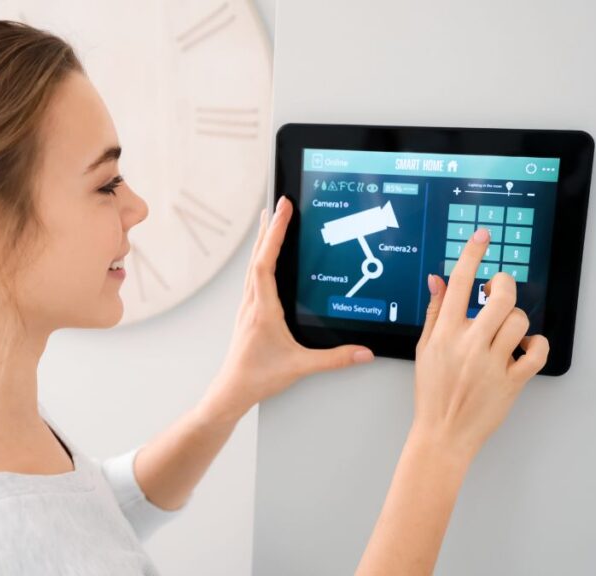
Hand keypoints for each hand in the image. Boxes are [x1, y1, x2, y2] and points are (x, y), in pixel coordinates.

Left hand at [201, 196, 373, 422]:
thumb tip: (363, 352)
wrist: (232, 390)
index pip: (266, 262)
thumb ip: (334, 359)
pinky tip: (265, 259)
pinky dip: (260, 259)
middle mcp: (252, 303)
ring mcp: (247, 307)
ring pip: (253, 266)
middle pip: (257, 256)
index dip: (274, 234)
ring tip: (270, 221)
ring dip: (262, 241)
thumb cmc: (258, 377)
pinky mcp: (248, 313)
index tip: (282, 210)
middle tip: (278, 204)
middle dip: (269, 228)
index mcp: (262, 309)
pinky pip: (253, 277)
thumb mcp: (300, 367)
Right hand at [412, 227, 549, 459]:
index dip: (472, 255)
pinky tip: (524, 347)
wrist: (443, 432)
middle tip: (499, 289)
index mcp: (443, 334)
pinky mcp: (511, 381)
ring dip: (516, 320)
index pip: (458, 284)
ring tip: (506, 330)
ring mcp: (491, 363)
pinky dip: (536, 345)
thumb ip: (435, 312)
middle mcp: (468, 345)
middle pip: (499, 298)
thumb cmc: (432, 391)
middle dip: (504, 285)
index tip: (483, 236)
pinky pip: (537, 352)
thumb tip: (439, 280)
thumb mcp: (424, 348)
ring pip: (519, 322)